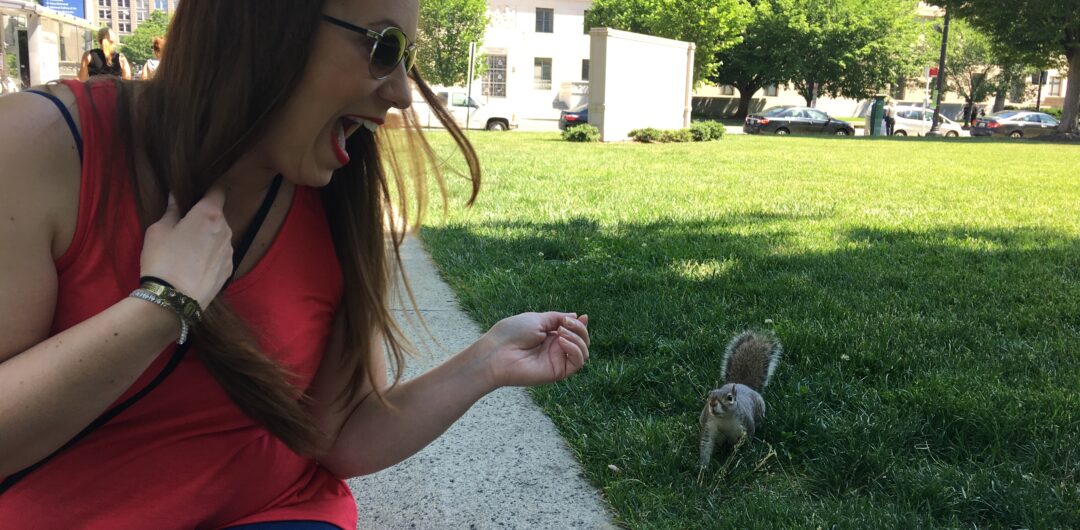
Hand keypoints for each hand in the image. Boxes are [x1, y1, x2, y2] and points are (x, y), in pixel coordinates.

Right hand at [139, 185, 232, 307]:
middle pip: (218, 215)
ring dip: (209, 237)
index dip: (208, 190)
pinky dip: (211, 255)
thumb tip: (176, 196)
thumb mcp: (159, 230)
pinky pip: (221, 254)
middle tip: (184, 227)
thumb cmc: (163, 259)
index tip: (197, 195)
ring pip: (220, 235)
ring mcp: (230, 250)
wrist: (175, 299)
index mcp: (209, 214)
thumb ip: (172, 210)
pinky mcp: (230, 269)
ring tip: (188, 251)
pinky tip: (196, 265)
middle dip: (204, 217)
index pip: (217, 191)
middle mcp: (226, 229)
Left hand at [481, 312, 589, 387]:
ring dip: (578, 338)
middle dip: (580, 329)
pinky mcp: (557, 372)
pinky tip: (562, 341)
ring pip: (583, 352)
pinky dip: (575, 350)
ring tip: (561, 332)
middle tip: (565, 324)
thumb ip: (557, 318)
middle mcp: (554, 348)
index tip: (583, 316)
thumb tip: (577, 316)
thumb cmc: (512, 334)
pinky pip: (578, 363)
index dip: (580, 324)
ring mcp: (556, 360)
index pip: (573, 331)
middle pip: (581, 341)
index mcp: (549, 335)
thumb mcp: (537, 319)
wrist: (497, 354)